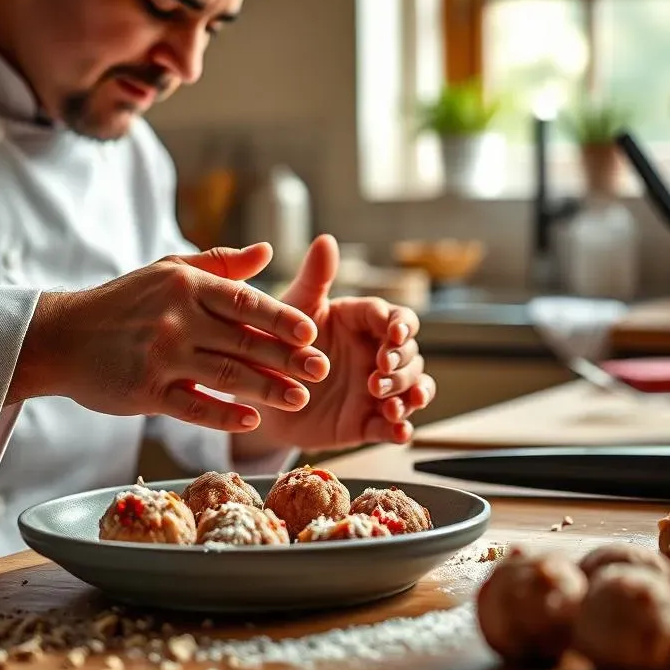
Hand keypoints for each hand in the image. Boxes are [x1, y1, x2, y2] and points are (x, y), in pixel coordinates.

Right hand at [7, 243, 330, 431]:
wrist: (62, 337)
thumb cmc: (124, 302)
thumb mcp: (168, 269)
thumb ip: (220, 263)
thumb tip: (268, 251)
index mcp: (186, 284)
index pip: (245, 301)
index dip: (281, 318)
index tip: (312, 332)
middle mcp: (176, 318)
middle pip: (244, 340)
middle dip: (288, 357)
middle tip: (322, 369)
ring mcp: (161, 356)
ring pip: (226, 375)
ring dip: (268, 388)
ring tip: (300, 398)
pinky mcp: (145, 392)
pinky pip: (194, 407)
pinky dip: (224, 414)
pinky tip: (252, 420)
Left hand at [235, 234, 435, 455]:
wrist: (260, 394)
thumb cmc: (277, 342)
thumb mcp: (294, 310)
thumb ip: (315, 278)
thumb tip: (326, 239)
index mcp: (362, 322)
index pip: (394, 317)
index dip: (400, 325)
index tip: (394, 333)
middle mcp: (375, 352)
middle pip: (409, 353)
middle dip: (402, 362)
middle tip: (380, 371)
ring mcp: (375, 388)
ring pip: (409, 387)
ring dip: (407, 393)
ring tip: (389, 403)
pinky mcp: (368, 421)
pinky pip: (392, 426)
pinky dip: (401, 429)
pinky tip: (400, 431)